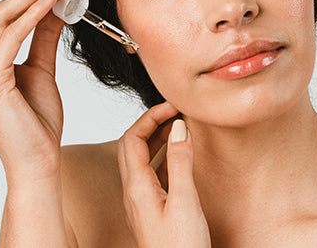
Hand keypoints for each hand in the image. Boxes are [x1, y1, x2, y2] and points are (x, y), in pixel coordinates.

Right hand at [0, 0, 77, 183]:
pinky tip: (52, 2)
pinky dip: (32, 16)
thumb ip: (44, 38)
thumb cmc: (38, 123)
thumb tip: (55, 5)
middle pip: (0, 12)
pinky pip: (10, 37)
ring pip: (2, 19)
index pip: (2, 17)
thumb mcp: (42, 70)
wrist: (38, 161)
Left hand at [118, 103, 211, 247]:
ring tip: (181, 125)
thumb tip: (178, 127)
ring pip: (144, 160)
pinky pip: (155, 175)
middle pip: (133, 146)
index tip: (173, 105)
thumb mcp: (185, 201)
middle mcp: (134, 193)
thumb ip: (181, 162)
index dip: (149, 116)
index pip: (131, 139)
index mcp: (136, 188)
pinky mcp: (154, 210)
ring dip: (160, 139)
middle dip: (153, 123)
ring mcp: (143, 202)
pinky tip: (183, 155)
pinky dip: (167, 157)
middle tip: (176, 110)